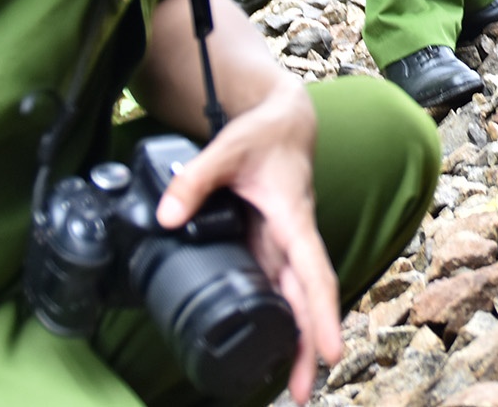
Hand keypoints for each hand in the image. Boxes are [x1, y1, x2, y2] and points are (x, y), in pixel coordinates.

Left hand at [155, 83, 338, 403]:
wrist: (283, 118)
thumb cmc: (265, 133)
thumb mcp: (227, 148)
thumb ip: (195, 179)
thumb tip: (167, 216)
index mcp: (294, 220)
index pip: (313, 274)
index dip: (321, 315)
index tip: (330, 352)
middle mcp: (294, 238)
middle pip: (308, 299)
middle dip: (309, 345)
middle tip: (305, 392)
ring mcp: (284, 244)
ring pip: (296, 297)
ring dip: (297, 338)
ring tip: (292, 383)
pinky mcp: (272, 244)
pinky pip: (280, 286)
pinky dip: (282, 316)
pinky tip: (272, 341)